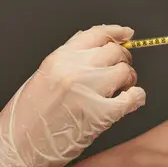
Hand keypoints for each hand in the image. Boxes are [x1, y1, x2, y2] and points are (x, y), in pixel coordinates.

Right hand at [0, 25, 145, 165]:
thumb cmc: (27, 117)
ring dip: (129, 79)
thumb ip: (69, 60)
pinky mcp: (101, 114)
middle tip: (120, 71)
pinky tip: (132, 100)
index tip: (127, 34)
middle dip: (122, 59)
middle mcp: (75, 71)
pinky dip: (136, 97)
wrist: (16, 149)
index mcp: (59, 59)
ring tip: (122, 89)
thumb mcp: (44, 77)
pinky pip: (132, 98)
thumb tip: (96, 47)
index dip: (116, 32)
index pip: (96, 34)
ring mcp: (89, 91)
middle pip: (115, 51)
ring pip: (125, 71)